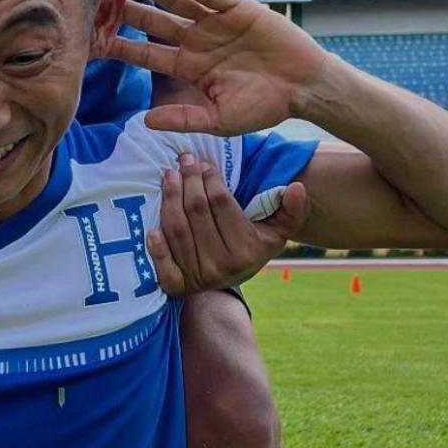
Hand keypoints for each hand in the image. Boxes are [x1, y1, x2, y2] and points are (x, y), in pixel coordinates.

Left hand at [107, 0, 329, 133]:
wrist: (304, 88)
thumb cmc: (264, 107)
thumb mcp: (219, 120)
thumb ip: (183, 119)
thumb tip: (145, 122)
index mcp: (188, 67)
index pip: (146, 55)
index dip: (120, 47)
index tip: (93, 39)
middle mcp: (196, 41)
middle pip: (153, 22)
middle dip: (126, 10)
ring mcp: (215, 23)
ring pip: (176, 1)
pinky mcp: (238, 9)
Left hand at [147, 154, 308, 294]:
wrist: (232, 276)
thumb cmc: (254, 243)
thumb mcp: (279, 228)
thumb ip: (292, 208)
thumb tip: (297, 188)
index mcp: (247, 251)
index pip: (221, 205)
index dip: (210, 180)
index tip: (204, 164)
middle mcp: (222, 266)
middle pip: (196, 212)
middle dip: (189, 181)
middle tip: (185, 161)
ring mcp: (199, 277)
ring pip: (177, 229)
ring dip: (170, 198)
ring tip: (170, 176)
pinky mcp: (178, 287)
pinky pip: (164, 267)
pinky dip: (156, 248)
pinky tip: (151, 228)